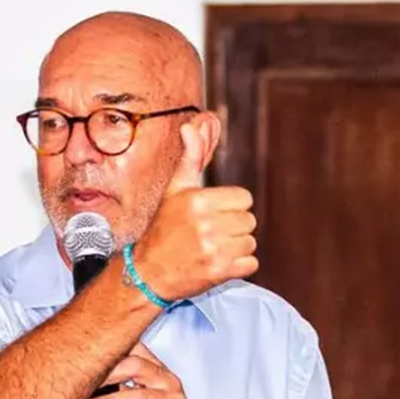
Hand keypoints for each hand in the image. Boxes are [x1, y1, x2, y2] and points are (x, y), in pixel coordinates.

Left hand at [82, 343, 218, 398]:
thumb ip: (121, 387)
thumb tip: (89, 382)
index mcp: (157, 370)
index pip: (135, 349)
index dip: (110, 350)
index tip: (85, 357)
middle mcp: (166, 380)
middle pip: (135, 365)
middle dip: (106, 373)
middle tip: (83, 383)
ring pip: (137, 396)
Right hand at [133, 123, 258, 301]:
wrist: (148, 272)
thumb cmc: (163, 229)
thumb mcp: (175, 190)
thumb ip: (190, 157)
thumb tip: (191, 126)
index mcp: (198, 200)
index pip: (243, 198)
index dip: (230, 206)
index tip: (211, 214)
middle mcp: (206, 224)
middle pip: (249, 220)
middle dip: (233, 227)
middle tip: (210, 234)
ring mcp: (213, 249)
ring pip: (250, 242)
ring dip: (236, 247)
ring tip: (213, 248)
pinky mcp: (219, 271)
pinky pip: (251, 263)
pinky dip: (239, 265)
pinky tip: (218, 262)